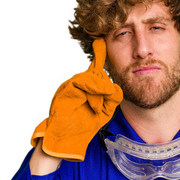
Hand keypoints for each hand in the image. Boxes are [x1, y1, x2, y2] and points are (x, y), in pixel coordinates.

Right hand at [30, 38, 122, 160]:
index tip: (101, 41)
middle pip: (98, 73)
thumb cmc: (83, 126)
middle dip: (104, 88)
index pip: (96, 68)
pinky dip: (91, 90)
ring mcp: (72, 84)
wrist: (66, 138)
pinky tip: (94, 101)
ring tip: (96, 108)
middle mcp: (80, 83)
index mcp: (88, 87)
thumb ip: (112, 99)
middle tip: (102, 105)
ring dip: (98, 92)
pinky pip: (83, 82)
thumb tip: (114, 87)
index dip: (99, 54)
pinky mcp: (67, 88)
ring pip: (91, 77)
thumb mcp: (104, 112)